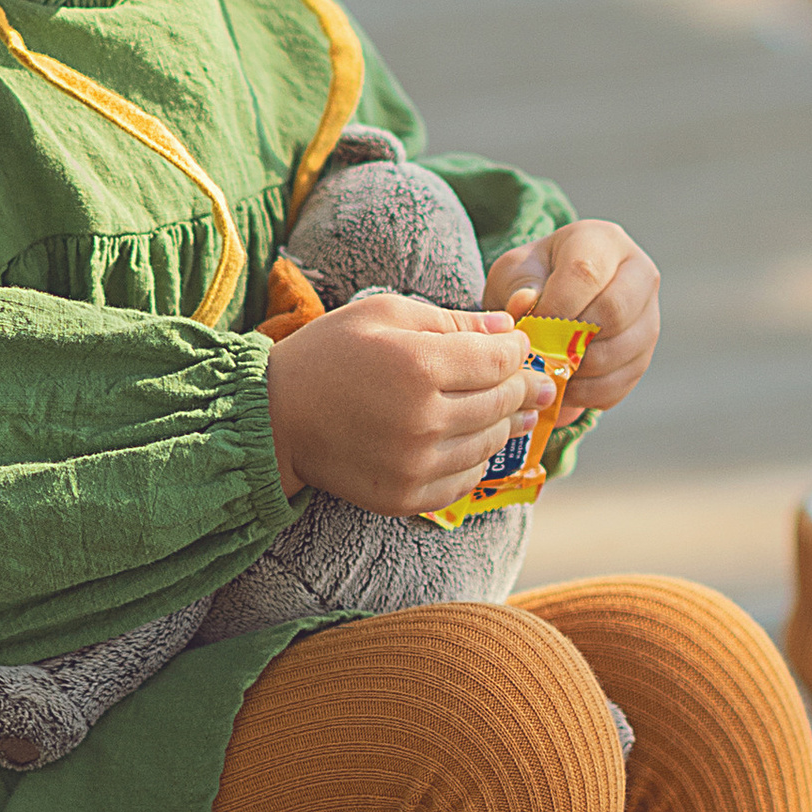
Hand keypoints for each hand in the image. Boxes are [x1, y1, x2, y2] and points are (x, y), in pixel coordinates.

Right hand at [266, 291, 557, 515]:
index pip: (499, 362)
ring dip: (505, 426)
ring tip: (513, 414)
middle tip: (537, 384)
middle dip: (522, 389)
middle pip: (501, 404)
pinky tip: (475, 445)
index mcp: (420, 366)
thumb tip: (507, 330)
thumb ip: (450, 321)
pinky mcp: (405, 496)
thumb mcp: (384, 314)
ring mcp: (416, 465)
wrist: (274, 416)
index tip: (519, 347)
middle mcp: (424, 420)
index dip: (517, 352)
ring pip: (489, 445)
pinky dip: (477, 462)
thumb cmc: (328, 355)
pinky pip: (464, 481)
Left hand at [483, 219, 659, 423]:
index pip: (586, 273)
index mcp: (602, 241)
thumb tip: (527, 304)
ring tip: (546, 371)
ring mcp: (649, 315)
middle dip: (569, 341)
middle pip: (614, 313)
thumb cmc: (533, 280)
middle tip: (539, 354)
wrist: (553, 300)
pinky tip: (562, 386)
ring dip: (578, 370)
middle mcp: (638, 273)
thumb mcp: (515, 273)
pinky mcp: (646, 353)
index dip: (556, 307)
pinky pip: (623, 380)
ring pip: (622, 351)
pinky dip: (588, 392)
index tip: (530, 328)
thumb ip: (517, 287)